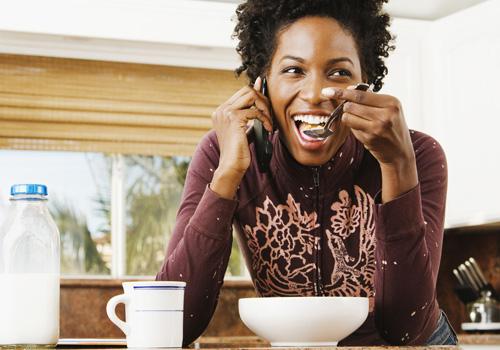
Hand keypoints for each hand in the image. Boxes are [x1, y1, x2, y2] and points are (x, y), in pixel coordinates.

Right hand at [210, 77, 272, 197]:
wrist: (231, 166)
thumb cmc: (238, 151)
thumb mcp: (244, 129)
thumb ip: (250, 116)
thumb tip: (260, 103)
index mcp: (222, 111)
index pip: (242, 92)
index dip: (257, 92)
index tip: (267, 96)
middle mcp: (222, 110)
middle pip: (247, 90)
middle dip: (262, 99)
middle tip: (269, 114)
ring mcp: (226, 113)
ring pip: (251, 96)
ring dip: (264, 107)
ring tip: (268, 121)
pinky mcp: (233, 118)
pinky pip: (255, 112)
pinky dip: (265, 119)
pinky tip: (268, 129)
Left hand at [322, 86, 417, 201]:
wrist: (399, 152)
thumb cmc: (392, 128)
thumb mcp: (389, 109)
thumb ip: (371, 99)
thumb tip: (349, 89)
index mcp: (391, 102)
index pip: (360, 94)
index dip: (342, 92)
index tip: (328, 91)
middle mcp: (386, 114)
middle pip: (351, 105)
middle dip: (346, 106)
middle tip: (351, 109)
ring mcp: (377, 127)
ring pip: (348, 116)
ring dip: (348, 117)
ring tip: (359, 120)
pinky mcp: (370, 138)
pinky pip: (351, 127)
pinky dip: (353, 127)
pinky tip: (363, 129)